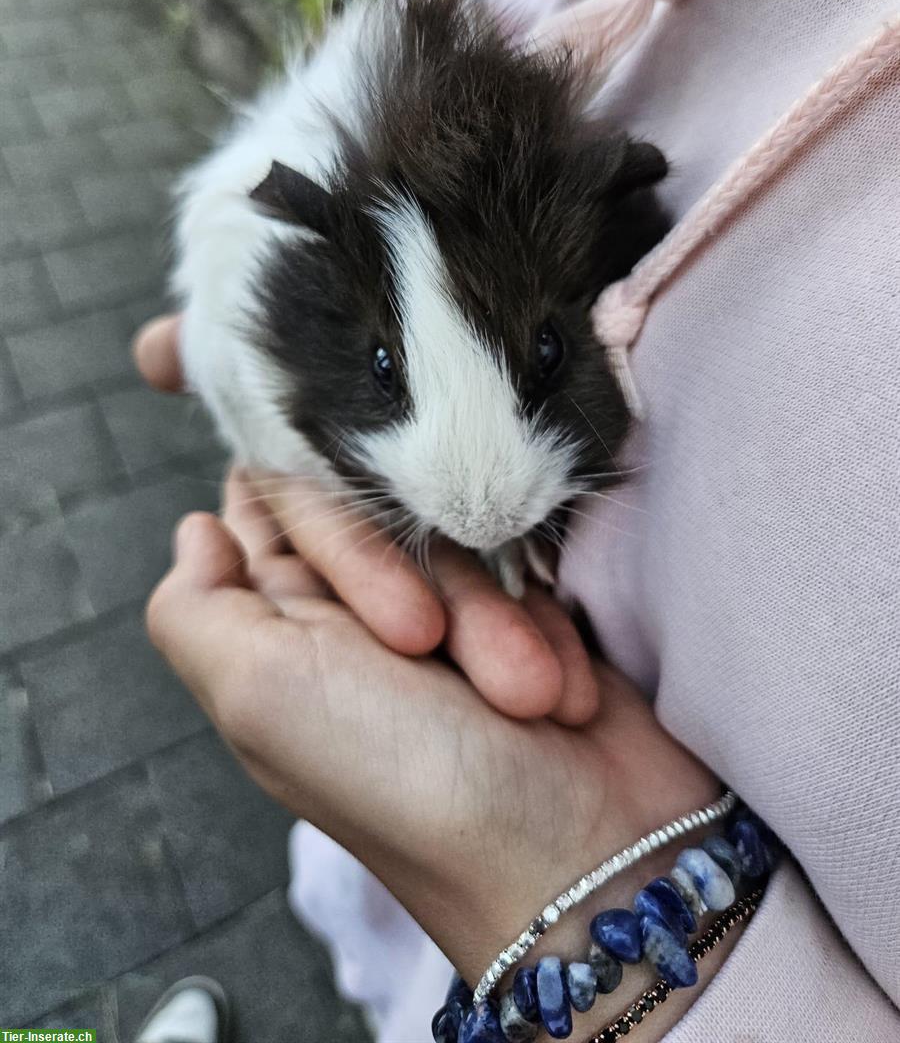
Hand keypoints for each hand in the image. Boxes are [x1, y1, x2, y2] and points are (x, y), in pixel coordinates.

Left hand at [147, 501, 721, 1032]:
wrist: (580, 859)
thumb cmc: (408, 782)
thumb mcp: (263, 695)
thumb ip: (196, 606)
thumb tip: (196, 530)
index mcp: (272, 641)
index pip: (264, 511)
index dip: (307, 512)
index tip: (346, 565)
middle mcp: (347, 629)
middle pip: (363, 514)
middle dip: (401, 575)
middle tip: (422, 644)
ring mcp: (441, 630)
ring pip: (452, 544)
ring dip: (487, 622)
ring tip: (519, 699)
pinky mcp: (520, 630)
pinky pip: (523, 572)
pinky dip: (539, 630)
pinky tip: (555, 698)